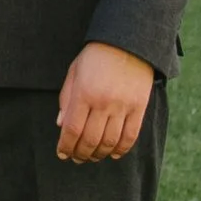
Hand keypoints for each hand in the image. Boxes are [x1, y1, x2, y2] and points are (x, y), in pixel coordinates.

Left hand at [56, 41, 154, 163]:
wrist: (127, 42)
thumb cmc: (95, 57)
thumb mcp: (74, 72)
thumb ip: (66, 99)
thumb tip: (61, 125)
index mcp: (84, 93)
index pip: (72, 129)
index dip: (65, 146)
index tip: (62, 154)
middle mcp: (103, 102)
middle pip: (90, 140)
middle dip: (81, 154)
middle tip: (76, 158)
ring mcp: (123, 106)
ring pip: (109, 142)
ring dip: (99, 154)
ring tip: (92, 157)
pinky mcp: (139, 108)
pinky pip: (130, 136)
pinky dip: (121, 150)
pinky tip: (113, 154)